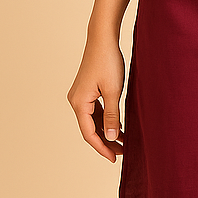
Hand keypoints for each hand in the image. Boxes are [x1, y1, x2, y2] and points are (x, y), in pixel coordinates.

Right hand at [68, 36, 125, 161]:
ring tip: (122, 143)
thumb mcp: (113, 91)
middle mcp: (75, 100)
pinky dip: (105, 120)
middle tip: (122, 154)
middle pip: (89, 129)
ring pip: (92, 121)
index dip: (101, 148)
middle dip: (105, 142)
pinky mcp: (86, 90)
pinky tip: (117, 127)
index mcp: (79, 103)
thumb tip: (109, 137)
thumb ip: (112, 115)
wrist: (103, 39)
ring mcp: (80, 95)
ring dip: (106, 132)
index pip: (89, 133)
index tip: (114, 158)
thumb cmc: (108, 61)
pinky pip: (95, 111)